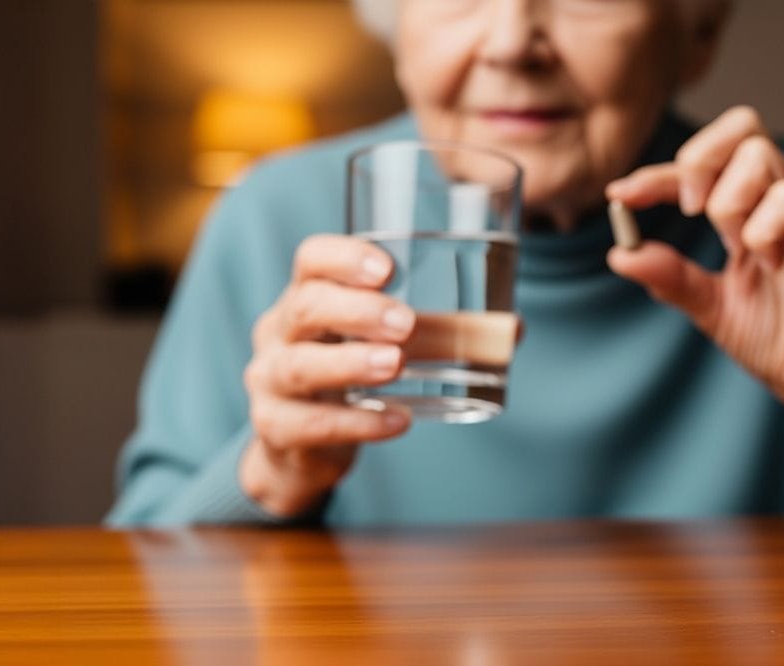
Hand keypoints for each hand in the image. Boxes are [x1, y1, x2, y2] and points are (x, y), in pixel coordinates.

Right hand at [240, 234, 415, 516]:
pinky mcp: (276, 427)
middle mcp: (280, 331)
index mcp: (307, 297)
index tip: (387, 268)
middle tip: (406, 323)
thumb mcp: (382, 344)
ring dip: (351, 363)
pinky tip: (397, 421)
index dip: (343, 258)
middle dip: (357, 311)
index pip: (311, 260)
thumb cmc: (351, 374)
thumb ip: (441, 331)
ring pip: (300, 366)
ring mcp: (270, 380)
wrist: (299, 445)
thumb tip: (513, 329)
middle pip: (305, 307)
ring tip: (396, 365)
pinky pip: (312, 424)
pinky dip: (358, 424)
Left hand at [605, 106, 783, 429]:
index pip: (707, 162)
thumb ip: (671, 277)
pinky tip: (768, 266)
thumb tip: (621, 253)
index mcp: (754, 213)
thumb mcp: (712, 308)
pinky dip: (762, 231)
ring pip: (760, 158)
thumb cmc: (782, 344)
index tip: (621, 195)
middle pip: (743, 129)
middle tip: (689, 211)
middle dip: (698, 163)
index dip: (659, 173)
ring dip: (729, 204)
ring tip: (737, 250)